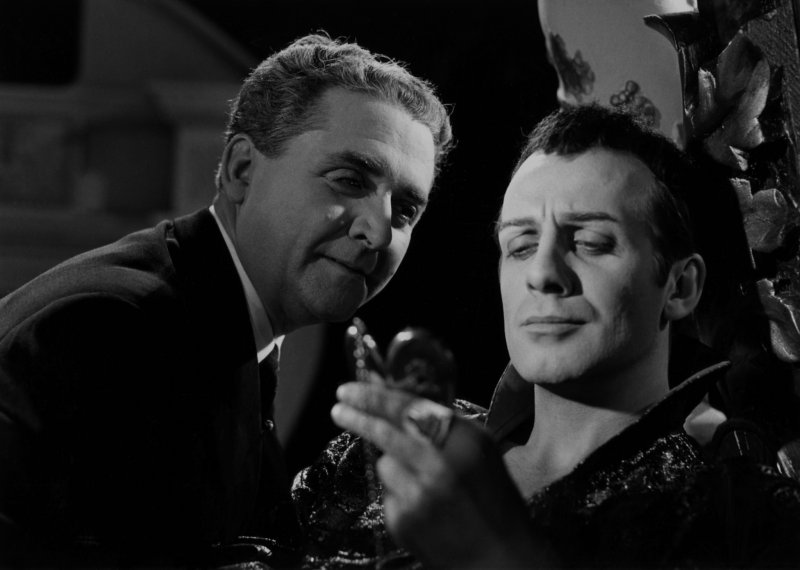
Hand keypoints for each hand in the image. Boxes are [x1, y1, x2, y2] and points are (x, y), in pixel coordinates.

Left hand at [331, 382, 557, 567]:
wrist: (500, 554)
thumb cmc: (492, 496)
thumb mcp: (480, 448)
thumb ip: (443, 422)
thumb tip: (394, 396)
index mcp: (463, 441)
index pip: (408, 408)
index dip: (373, 395)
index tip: (349, 389)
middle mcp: (439, 465)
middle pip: (383, 431)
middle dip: (356, 416)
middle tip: (338, 408)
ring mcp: (418, 496)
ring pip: (384, 463)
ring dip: (394, 465)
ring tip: (423, 482)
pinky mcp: (403, 522)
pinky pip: (388, 493)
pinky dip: (400, 494)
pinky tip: (423, 507)